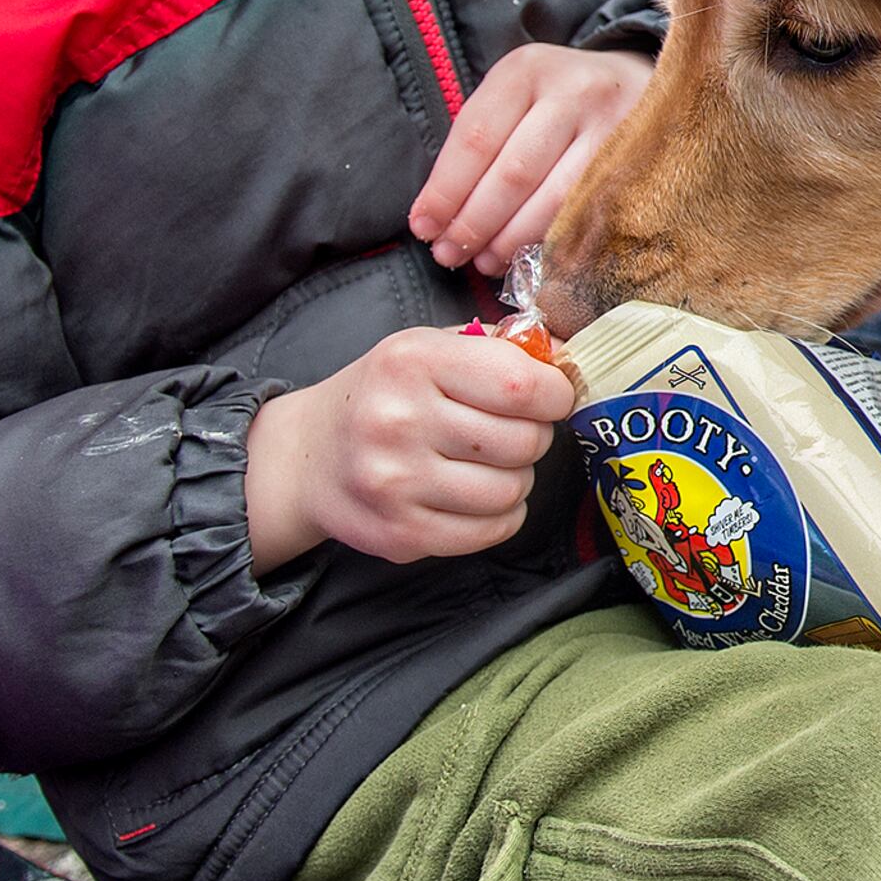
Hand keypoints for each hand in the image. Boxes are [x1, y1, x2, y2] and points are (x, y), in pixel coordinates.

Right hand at [243, 327, 574, 569]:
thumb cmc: (384, 394)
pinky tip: (475, 495)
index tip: (551, 396)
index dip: (554, 393)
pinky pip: (492, 530)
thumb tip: (572, 353)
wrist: (309, 456)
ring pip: (513, 489)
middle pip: (524, 440)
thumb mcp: (429, 348)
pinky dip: (500, 515)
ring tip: (488, 463)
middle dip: (533, 435)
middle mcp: (399, 421)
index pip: (521, 384)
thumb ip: (500, 347)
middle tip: (510, 431)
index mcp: (412, 362)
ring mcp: (397, 484)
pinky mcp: (402, 534)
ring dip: (516, 477)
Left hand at [411, 44, 652, 276]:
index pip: (476, 139)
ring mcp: (612, 127)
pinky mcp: (637, 162)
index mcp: (527, 70)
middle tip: (449, 253)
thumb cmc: (556, 98)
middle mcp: (572, 93)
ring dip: (510, 239)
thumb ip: (480, 141)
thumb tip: (437, 214)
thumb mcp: (515, 95)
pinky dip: (550, 239)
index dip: (445, 191)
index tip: (424, 226)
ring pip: (552, 199)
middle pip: (512, 173)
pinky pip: (586, 212)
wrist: (636, 82)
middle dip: (473, 223)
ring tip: (483, 260)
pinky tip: (526, 255)